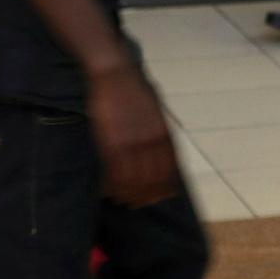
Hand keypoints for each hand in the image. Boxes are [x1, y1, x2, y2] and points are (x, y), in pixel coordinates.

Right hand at [86, 62, 178, 206]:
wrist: (115, 74)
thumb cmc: (135, 89)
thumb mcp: (157, 108)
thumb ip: (161, 129)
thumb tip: (165, 147)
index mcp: (163, 133)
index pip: (169, 168)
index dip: (166, 185)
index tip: (163, 196)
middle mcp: (149, 141)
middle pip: (152, 177)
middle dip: (148, 194)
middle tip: (141, 204)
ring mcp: (130, 142)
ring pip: (133, 179)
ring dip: (129, 194)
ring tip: (126, 203)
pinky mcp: (110, 142)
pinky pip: (114, 171)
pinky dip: (113, 185)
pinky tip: (111, 192)